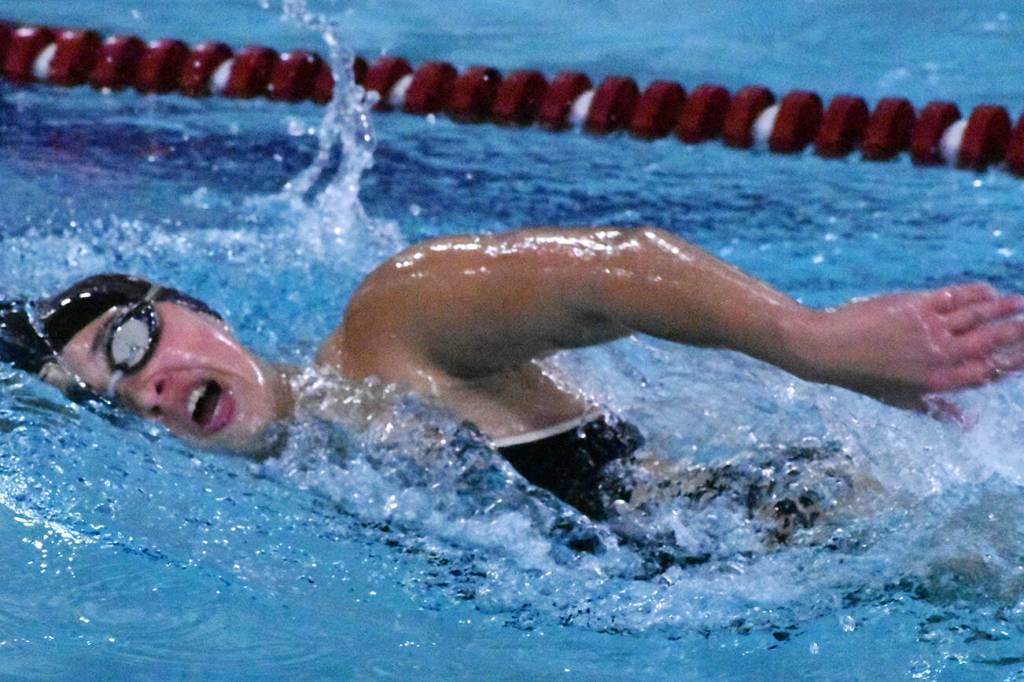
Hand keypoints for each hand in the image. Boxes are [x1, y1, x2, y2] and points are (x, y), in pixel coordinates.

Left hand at [805, 283, 1023, 414]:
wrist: (827, 348)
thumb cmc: (861, 376)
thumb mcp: (899, 398)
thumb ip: (936, 407)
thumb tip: (965, 421)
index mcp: (937, 382)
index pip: (986, 372)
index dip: (1012, 363)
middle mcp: (939, 356)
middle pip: (991, 342)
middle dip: (1018, 333)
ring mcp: (929, 328)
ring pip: (978, 315)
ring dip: (1004, 308)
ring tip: (1021, 303)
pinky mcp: (916, 305)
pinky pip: (955, 296)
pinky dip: (974, 292)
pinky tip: (987, 291)